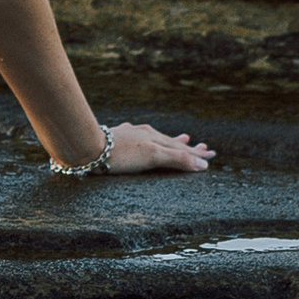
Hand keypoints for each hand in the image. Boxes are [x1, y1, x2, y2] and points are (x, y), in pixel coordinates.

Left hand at [99, 121, 214, 175]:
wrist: (86, 147)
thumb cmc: (120, 154)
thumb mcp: (153, 156)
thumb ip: (177, 159)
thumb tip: (204, 164)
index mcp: (155, 138)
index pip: (181, 148)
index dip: (197, 154)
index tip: (212, 155)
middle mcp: (144, 134)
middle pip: (171, 141)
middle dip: (188, 147)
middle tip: (205, 148)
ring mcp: (130, 135)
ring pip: (155, 138)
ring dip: (170, 141)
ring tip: (184, 139)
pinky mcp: (116, 140)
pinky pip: (138, 138)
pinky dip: (148, 140)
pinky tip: (142, 136)